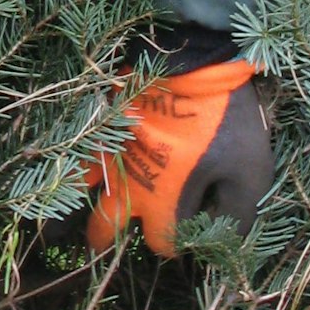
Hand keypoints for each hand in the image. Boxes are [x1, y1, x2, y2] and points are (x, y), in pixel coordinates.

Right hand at [83, 58, 271, 256]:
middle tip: (100, 248)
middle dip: (104, 241)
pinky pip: (78, 154)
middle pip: (105, 229)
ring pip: (81, 194)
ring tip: (61, 230)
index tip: (189, 232)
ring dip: (73, 212)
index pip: (162, 242)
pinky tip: (67, 176)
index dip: (176, 243)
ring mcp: (111, 154)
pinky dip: (72, 169)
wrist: (196, 62)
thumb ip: (235, 216)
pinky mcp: (103, 125)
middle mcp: (129, 186)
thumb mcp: (248, 174)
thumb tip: (221, 242)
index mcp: (163, 203)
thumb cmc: (225, 121)